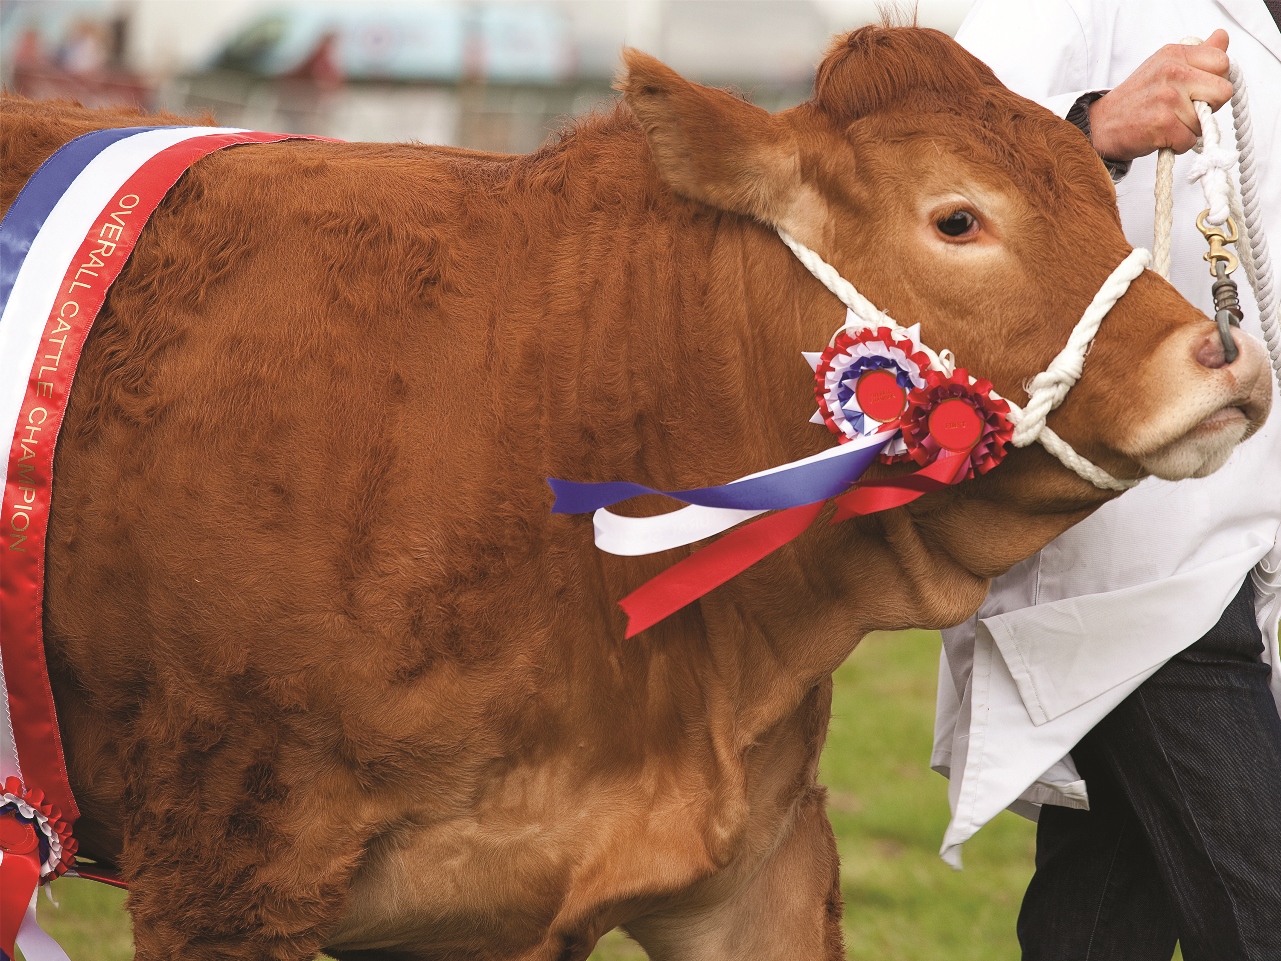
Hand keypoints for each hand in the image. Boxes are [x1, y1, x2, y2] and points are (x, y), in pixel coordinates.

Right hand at [1088, 29, 1233, 161]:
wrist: (1101, 125)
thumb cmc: (1135, 98)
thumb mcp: (1165, 66)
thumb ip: (1197, 54)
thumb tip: (1222, 38)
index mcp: (1174, 54)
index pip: (1222, 63)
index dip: (1216, 81)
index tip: (1199, 90)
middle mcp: (1172, 72)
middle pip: (1223, 92)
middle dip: (1209, 106)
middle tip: (1186, 110)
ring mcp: (1167, 98)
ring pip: (1205, 121)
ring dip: (1189, 129)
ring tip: (1167, 123)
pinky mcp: (1163, 124)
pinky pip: (1190, 140)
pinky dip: (1178, 144)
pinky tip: (1161, 136)